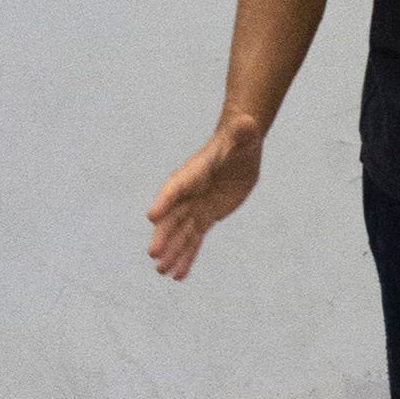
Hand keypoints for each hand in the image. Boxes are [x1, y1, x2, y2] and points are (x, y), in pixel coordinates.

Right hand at [146, 116, 264, 280]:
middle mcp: (189, 192)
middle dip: (164, 235)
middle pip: (173, 216)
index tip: (152, 216)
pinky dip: (186, 257)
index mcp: (193, 173)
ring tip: (162, 272)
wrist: (240, 149)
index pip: (176, 188)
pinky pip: (194, 240)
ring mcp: (196, 207)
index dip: (165, 201)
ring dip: (172, 252)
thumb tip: (247, 123)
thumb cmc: (240, 140)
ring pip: (181, 233)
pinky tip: (178, 275)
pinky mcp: (206, 218)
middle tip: (153, 254)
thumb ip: (242, 132)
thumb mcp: (244, 136)